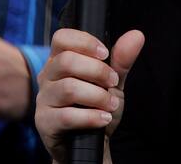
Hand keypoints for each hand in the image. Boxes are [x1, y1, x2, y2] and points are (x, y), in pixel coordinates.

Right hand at [35, 28, 144, 162]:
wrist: (90, 143)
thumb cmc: (96, 107)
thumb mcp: (112, 82)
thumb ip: (121, 60)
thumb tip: (137, 35)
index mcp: (59, 60)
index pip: (61, 38)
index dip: (85, 42)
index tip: (105, 54)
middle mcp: (47, 76)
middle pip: (67, 61)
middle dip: (97, 71)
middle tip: (113, 83)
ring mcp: (44, 99)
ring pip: (69, 88)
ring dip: (97, 96)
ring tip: (111, 105)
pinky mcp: (45, 122)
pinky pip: (67, 116)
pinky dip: (91, 117)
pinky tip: (103, 118)